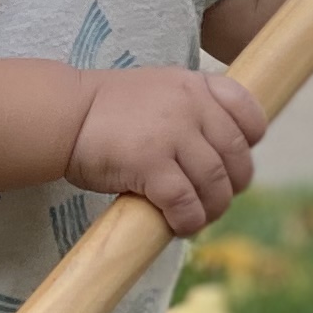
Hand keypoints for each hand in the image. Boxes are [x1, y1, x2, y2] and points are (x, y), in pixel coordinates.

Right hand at [68, 68, 264, 236]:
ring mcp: (173, 135)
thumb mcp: (157, 90)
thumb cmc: (105, 110)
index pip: (249, 115)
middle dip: (232, 187)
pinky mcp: (151, 164)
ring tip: (197, 218)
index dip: (250, 143)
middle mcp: (191, 107)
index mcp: (196, 86)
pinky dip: (188, 220)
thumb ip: (189, 109)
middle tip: (214, 200)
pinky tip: (178, 226)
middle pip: (236, 157)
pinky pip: (185, 202)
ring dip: (212, 210)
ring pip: (215, 184)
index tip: (233, 161)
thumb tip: (216, 152)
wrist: (62, 116)